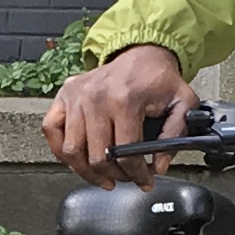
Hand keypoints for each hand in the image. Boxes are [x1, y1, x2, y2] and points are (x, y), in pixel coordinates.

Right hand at [45, 42, 198, 186]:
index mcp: (124, 99)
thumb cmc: (158, 79)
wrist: (140, 53)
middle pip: (97, 157)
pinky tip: (77, 160)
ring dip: (88, 172)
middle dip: (116, 176)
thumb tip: (158, 165)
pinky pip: (52, 131)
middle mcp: (95, 98)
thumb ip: (175, 135)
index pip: (124, 152)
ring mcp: (76, 97)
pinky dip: (61, 151)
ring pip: (72, 151)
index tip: (145, 181)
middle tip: (127, 179)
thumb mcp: (182, 102)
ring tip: (103, 177)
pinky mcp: (64, 96)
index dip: (136, 174)